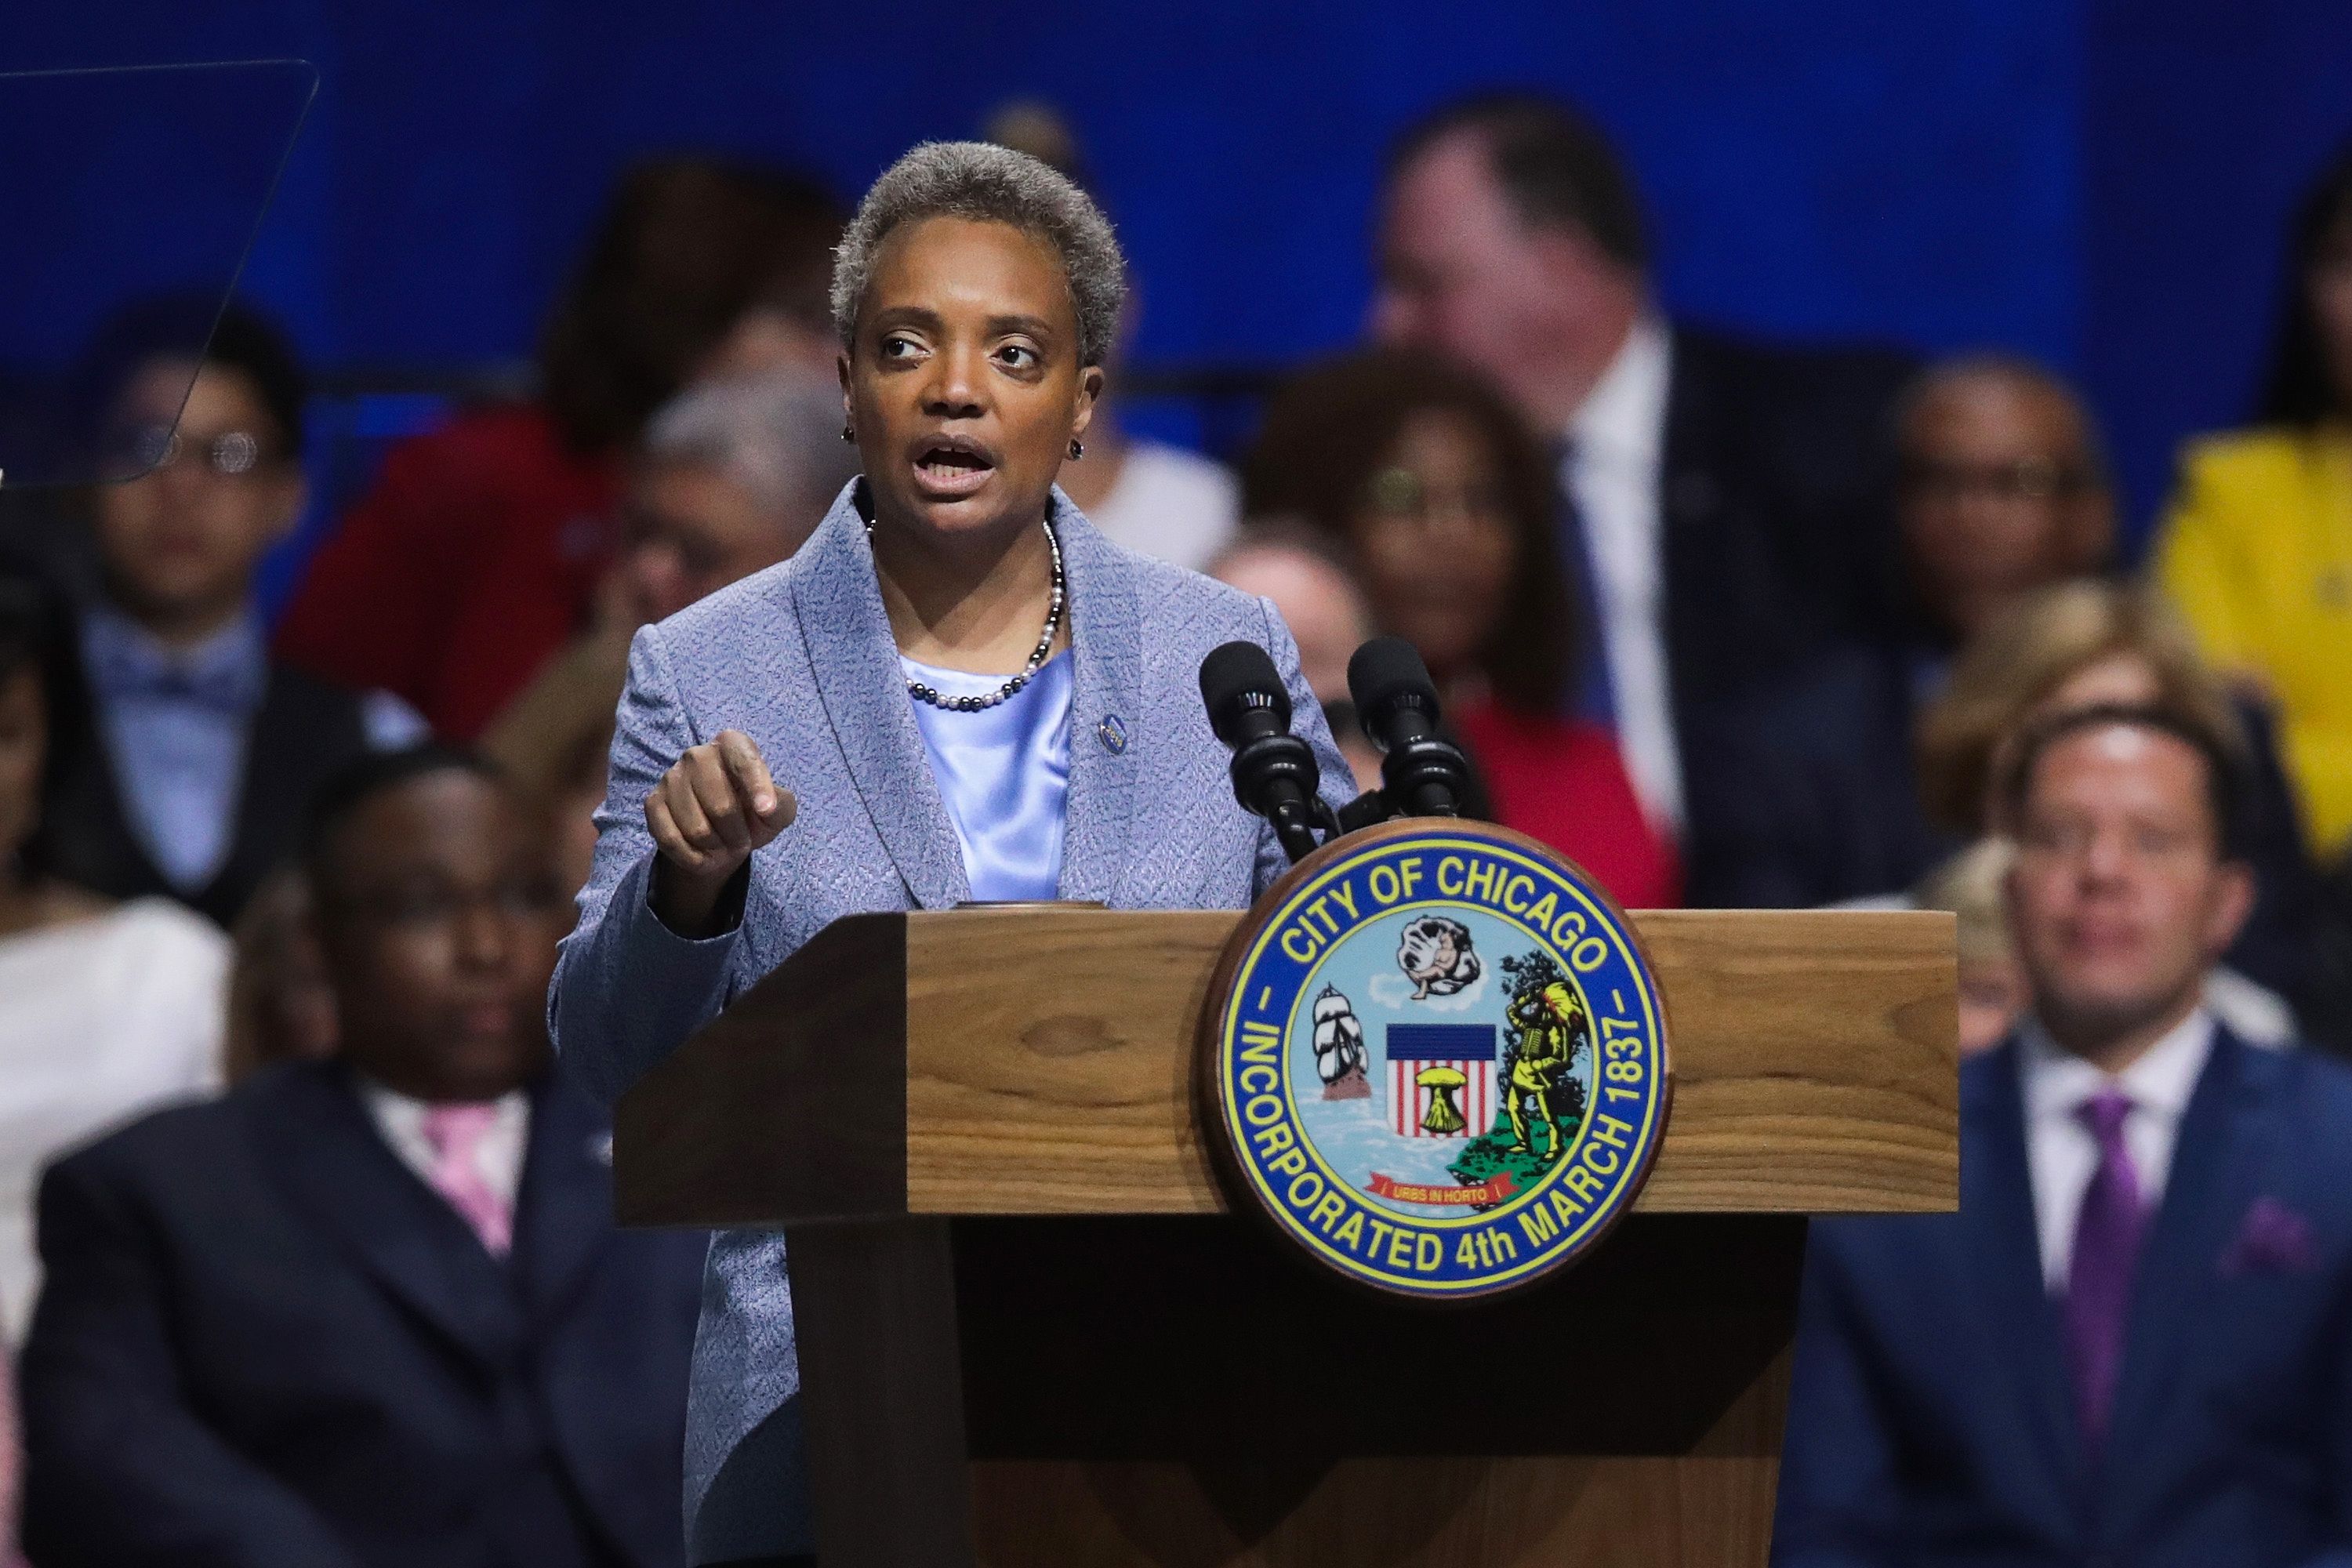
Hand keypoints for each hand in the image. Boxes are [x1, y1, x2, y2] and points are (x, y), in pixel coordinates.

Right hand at [645, 730, 795, 933]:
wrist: (721, 833)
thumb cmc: (753, 813)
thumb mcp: (778, 809)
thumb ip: (781, 804)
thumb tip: (766, 809)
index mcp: (732, 744)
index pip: (744, 760)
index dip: (757, 787)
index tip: (767, 812)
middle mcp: (697, 754)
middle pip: (721, 806)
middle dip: (737, 835)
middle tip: (742, 843)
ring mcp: (671, 776)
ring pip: (696, 828)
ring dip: (715, 849)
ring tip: (722, 847)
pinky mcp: (653, 801)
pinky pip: (670, 839)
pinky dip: (692, 858)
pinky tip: (702, 858)